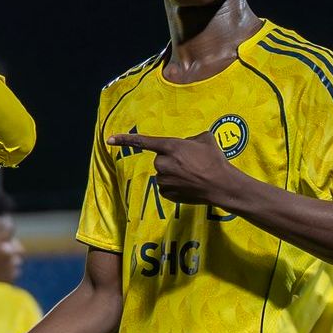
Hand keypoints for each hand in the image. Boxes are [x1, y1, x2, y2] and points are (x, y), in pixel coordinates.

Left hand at [104, 130, 235, 206]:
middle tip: (190, 163)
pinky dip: (174, 186)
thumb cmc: (215, 160)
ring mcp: (164, 180)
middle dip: (170, 160)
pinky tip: (188, 185)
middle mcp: (163, 163)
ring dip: (173, 173)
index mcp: (171, 147)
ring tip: (192, 175)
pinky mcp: (166, 194)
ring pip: (162, 174)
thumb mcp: (204, 139)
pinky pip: (166, 187)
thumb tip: (185, 145)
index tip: (110, 139)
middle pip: (159, 159)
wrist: (221, 185)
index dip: (125, 139)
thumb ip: (189, 139)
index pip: (144, 141)